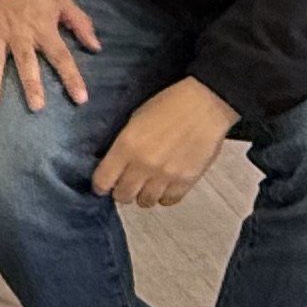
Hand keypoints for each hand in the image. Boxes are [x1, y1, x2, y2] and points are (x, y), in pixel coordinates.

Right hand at [0, 0, 99, 110]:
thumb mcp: (62, 0)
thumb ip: (80, 23)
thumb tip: (96, 46)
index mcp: (42, 29)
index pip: (60, 55)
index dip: (71, 77)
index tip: (81, 98)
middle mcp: (19, 35)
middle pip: (26, 62)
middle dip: (31, 84)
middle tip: (36, 107)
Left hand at [92, 75, 238, 208]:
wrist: (205, 103)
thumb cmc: (170, 104)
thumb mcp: (136, 119)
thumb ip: (123, 146)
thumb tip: (114, 166)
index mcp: (127, 146)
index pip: (103, 181)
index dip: (101, 184)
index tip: (104, 183)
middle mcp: (144, 164)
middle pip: (123, 196)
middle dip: (123, 190)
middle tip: (128, 182)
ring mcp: (165, 175)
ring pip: (145, 202)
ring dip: (144, 193)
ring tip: (150, 182)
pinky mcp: (186, 181)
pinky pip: (168, 201)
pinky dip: (165, 195)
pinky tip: (166, 183)